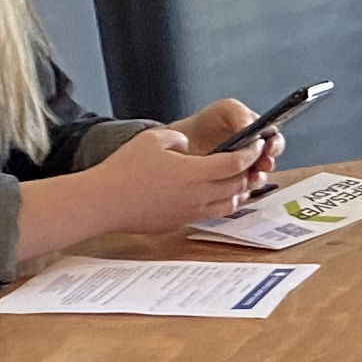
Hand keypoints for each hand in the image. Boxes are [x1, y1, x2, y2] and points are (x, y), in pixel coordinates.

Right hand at [85, 123, 270, 237]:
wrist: (105, 202)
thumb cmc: (125, 170)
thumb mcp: (153, 139)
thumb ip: (178, 139)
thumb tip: (189, 146)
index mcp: (194, 172)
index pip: (235, 163)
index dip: (250, 152)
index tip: (255, 144)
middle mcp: (198, 195)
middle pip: (238, 185)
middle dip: (249, 171)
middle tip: (252, 160)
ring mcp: (191, 211)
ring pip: (229, 204)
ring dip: (240, 191)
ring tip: (240, 179)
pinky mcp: (181, 222)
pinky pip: (212, 213)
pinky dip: (223, 203)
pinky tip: (216, 194)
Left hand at [171, 96, 281, 202]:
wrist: (181, 143)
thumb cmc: (207, 123)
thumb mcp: (225, 110)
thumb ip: (240, 114)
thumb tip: (249, 126)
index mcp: (258, 136)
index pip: (275, 142)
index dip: (275, 146)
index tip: (269, 147)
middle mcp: (255, 157)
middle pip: (269, 164)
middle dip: (267, 165)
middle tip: (261, 165)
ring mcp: (245, 174)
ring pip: (258, 181)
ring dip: (256, 180)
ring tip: (248, 177)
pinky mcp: (233, 190)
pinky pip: (242, 194)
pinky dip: (239, 192)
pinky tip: (231, 186)